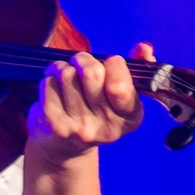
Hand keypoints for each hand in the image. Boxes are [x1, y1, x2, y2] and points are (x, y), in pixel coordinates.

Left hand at [27, 41, 154, 161]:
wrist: (65, 147)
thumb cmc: (98, 109)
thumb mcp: (123, 94)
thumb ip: (138, 68)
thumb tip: (144, 47)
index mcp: (129, 118)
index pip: (119, 85)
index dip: (113, 64)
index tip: (111, 63)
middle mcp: (105, 127)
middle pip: (91, 72)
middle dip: (85, 59)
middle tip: (82, 64)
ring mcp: (79, 128)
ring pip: (68, 74)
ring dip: (65, 68)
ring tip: (68, 78)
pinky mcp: (55, 125)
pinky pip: (49, 83)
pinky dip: (50, 78)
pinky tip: (55, 88)